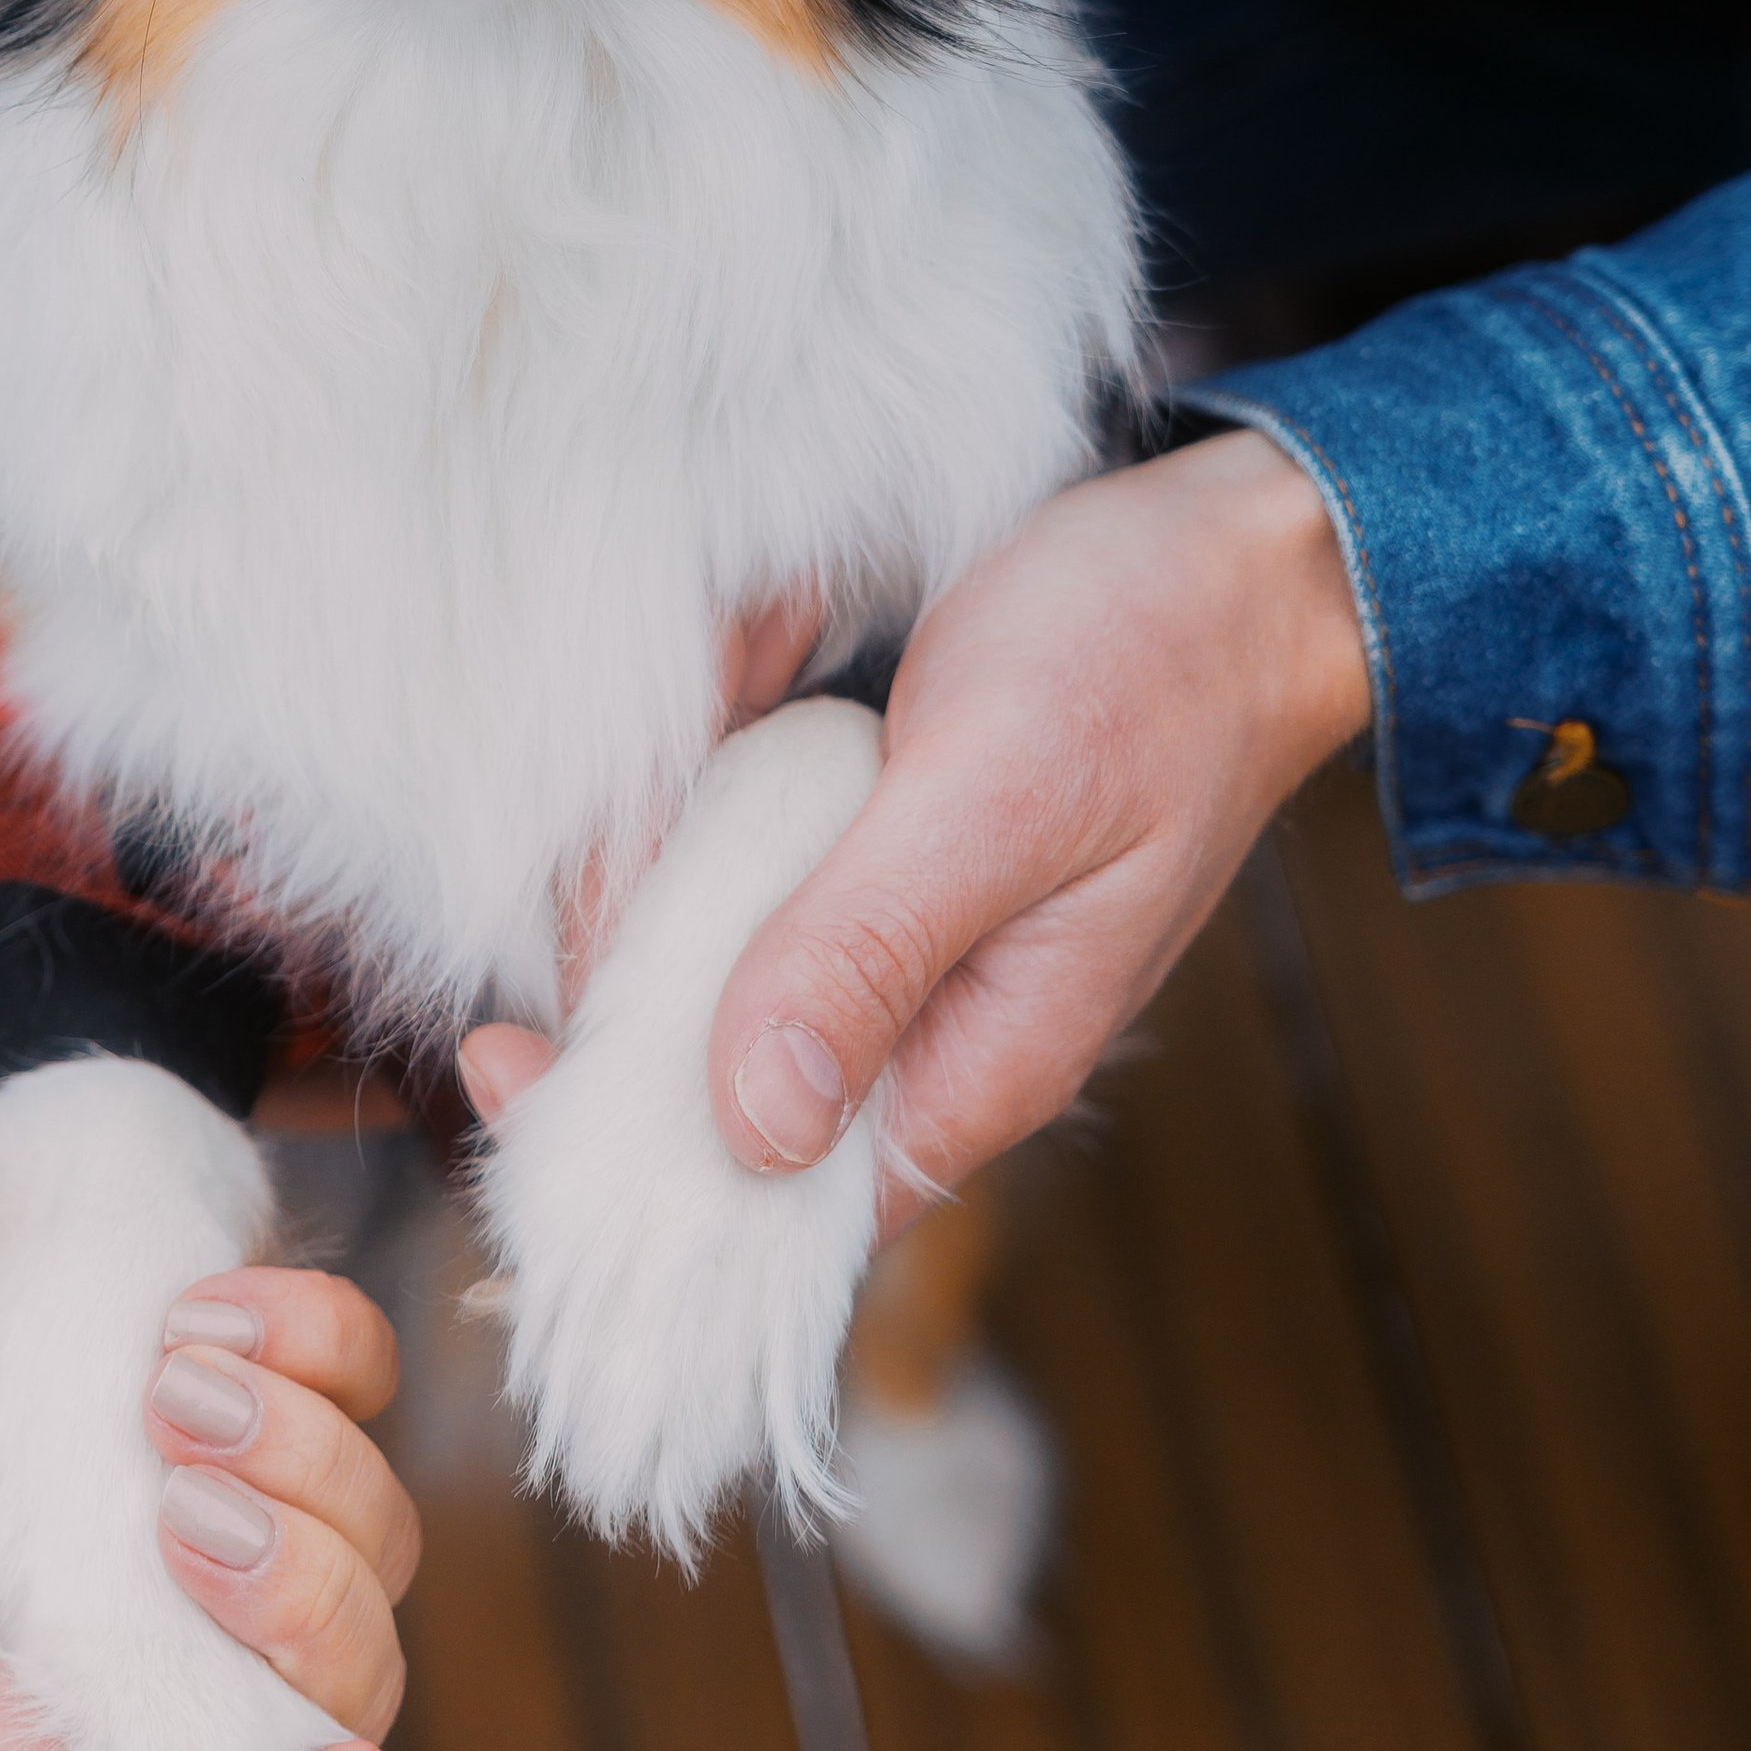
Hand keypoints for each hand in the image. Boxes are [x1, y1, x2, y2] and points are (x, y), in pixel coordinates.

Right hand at [0, 961, 412, 1750]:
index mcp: (31, 1722)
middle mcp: (130, 1607)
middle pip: (338, 1671)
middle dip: (309, 1614)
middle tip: (181, 1521)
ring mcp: (170, 1457)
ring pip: (367, 1516)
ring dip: (309, 1462)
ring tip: (161, 1395)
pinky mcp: (182, 1307)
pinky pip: (348, 1353)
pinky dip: (311, 1342)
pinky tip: (190, 1319)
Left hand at [460, 430, 1369, 1208]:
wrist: (1246, 555)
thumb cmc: (1155, 669)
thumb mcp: (999, 801)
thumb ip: (874, 952)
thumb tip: (750, 1122)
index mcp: (970, 1066)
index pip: (767, 1194)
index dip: (625, 1154)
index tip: (505, 1061)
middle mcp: (920, 1023)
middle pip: (704, 1068)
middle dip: (628, 949)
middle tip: (598, 845)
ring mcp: (892, 932)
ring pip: (706, 942)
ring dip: (673, 831)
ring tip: (727, 683)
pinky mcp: (870, 846)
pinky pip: (746, 844)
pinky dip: (718, 758)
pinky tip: (759, 652)